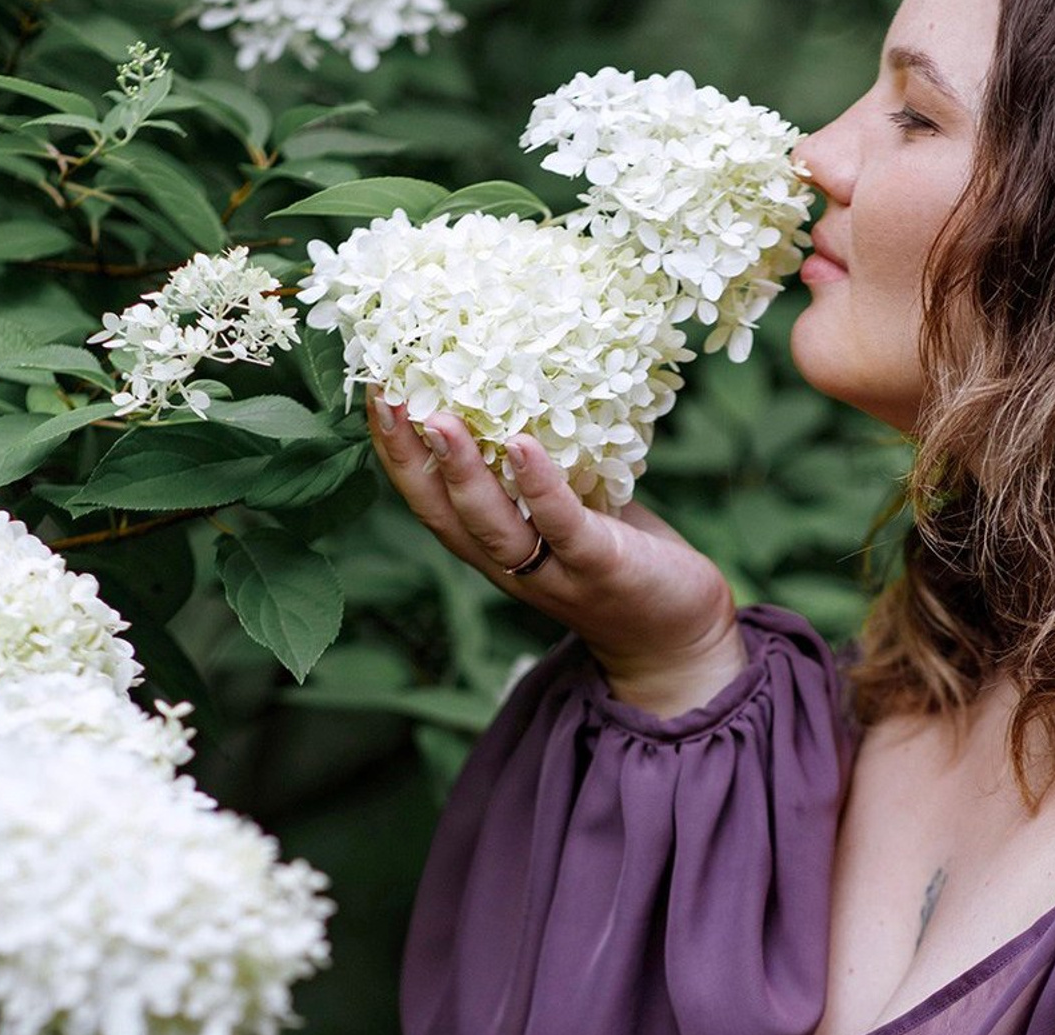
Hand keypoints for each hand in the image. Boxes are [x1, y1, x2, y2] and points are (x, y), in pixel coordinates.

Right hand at [364, 391, 740, 685]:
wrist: (679, 637)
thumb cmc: (623, 558)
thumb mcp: (573, 505)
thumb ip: (544, 463)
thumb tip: (523, 377)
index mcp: (494, 544)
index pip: (429, 497)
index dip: (396, 448)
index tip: (375, 385)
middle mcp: (510, 564)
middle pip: (442, 513)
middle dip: (408, 456)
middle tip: (385, 393)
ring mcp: (553, 572)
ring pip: (492, 526)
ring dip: (462, 472)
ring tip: (440, 420)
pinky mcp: (600, 570)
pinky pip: (562, 526)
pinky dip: (540, 487)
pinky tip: (522, 446)